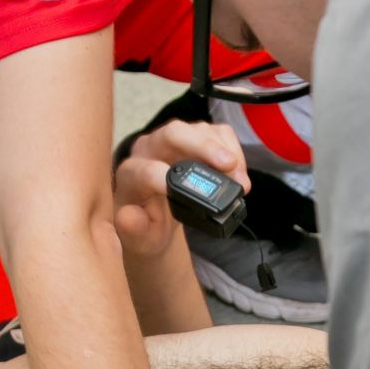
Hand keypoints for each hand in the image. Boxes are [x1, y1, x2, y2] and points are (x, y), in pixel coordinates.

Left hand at [113, 119, 247, 262]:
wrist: (156, 220)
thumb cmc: (146, 227)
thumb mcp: (138, 238)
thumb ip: (133, 229)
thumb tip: (128, 218)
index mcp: (131, 174)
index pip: (145, 169)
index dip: (164, 177)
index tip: (188, 193)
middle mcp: (150, 149)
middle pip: (173, 133)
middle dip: (203, 146)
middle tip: (228, 165)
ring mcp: (174, 140)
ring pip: (200, 130)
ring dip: (225, 151)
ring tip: (241, 182)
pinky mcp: (195, 138)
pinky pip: (217, 133)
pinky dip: (233, 150)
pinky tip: (238, 173)